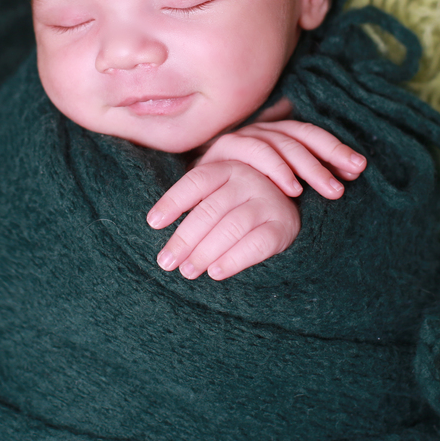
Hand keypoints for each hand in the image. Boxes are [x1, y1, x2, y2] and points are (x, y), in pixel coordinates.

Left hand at [147, 160, 299, 280]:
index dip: (172, 201)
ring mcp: (268, 200)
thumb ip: (195, 203)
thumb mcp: (219, 193)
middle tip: (166, 262)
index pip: (195, 182)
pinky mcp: (283, 225)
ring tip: (187, 272)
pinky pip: (257, 243)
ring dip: (205, 252)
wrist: (287, 210)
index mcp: (227, 167)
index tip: (153, 223)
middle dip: (184, 238)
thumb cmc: (240, 204)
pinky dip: (234, 259)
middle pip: (210, 209)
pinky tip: (215, 273)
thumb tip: (156, 225)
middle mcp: (248, 178)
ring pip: (231, 227)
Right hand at [195, 99, 365, 200]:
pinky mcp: (224, 149)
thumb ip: (298, 180)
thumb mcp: (272, 188)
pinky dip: (277, 170)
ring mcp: (242, 137)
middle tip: (346, 184)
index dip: (336, 149)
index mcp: (276, 136)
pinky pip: (256, 153)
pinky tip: (292, 190)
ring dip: (309, 167)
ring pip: (283, 144)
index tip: (358, 169)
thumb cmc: (237, 197)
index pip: (311, 135)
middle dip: (328, 158)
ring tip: (331, 190)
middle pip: (301, 136)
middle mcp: (261, 130)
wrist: (192, 199)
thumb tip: (342, 183)